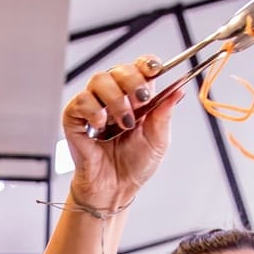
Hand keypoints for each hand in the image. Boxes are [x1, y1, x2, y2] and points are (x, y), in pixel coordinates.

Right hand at [61, 57, 184, 212]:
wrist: (116, 189)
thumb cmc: (134, 165)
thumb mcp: (158, 140)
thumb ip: (164, 114)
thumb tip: (178, 91)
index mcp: (135, 97)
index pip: (140, 68)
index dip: (146, 65)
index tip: (154, 70)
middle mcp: (113, 97)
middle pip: (119, 69)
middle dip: (132, 81)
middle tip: (141, 100)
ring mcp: (93, 105)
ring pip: (99, 80)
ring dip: (115, 99)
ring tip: (123, 123)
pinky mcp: (75, 118)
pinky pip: (81, 101)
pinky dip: (94, 111)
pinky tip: (101, 127)